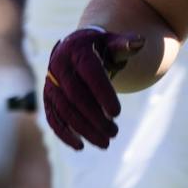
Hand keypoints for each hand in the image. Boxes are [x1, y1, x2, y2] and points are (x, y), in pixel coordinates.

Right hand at [40, 28, 143, 149]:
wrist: (74, 47)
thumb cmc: (99, 46)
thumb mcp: (111, 41)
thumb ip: (125, 43)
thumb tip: (140, 42)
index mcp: (77, 51)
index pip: (90, 74)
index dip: (102, 94)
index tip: (117, 114)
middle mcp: (59, 66)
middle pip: (76, 96)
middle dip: (94, 118)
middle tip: (114, 133)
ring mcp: (50, 83)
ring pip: (64, 110)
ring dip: (82, 129)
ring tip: (104, 143)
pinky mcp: (48, 97)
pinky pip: (52, 117)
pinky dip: (63, 133)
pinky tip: (79, 146)